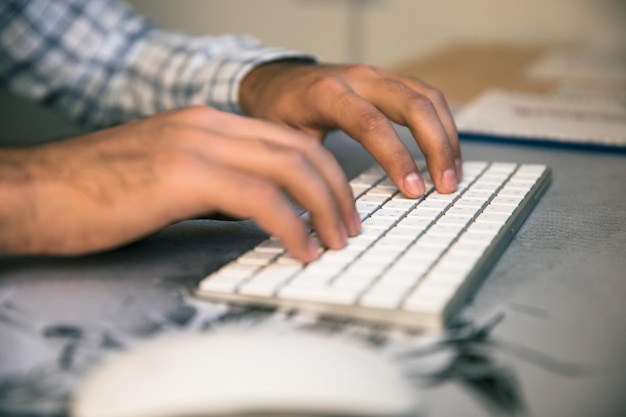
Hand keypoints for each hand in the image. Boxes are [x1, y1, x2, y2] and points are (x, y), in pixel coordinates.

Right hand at [0, 106, 359, 261]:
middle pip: (300, 150)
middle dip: (336, 191)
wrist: (35, 191)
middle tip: (349, 227)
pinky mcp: (184, 176)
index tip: (337, 207)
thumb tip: (254, 207)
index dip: (323, 174)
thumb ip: (212, 182)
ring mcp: (197, 146)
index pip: (288, 139)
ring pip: (290, 168)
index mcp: (207, 124)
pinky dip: (292, 226)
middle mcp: (209, 126)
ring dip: (324, 209)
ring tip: (335, 243)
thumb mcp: (166, 176)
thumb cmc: (94, 192)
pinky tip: (301, 249)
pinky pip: (261, 199)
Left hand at [240, 61, 461, 196]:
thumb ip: (310, 169)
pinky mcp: (390, 80)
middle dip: (436, 147)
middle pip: (412, 105)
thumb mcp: (286, 139)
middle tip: (445, 185)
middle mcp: (358, 79)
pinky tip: (446, 152)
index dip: (397, 158)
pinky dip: (442, 125)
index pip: (371, 124)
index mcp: (328, 94)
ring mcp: (378, 76)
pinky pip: (427, 97)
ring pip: (427, 98)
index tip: (414, 189)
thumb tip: (328, 214)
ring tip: (452, 174)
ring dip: (446, 137)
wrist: (277, 78)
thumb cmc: (279, 111)